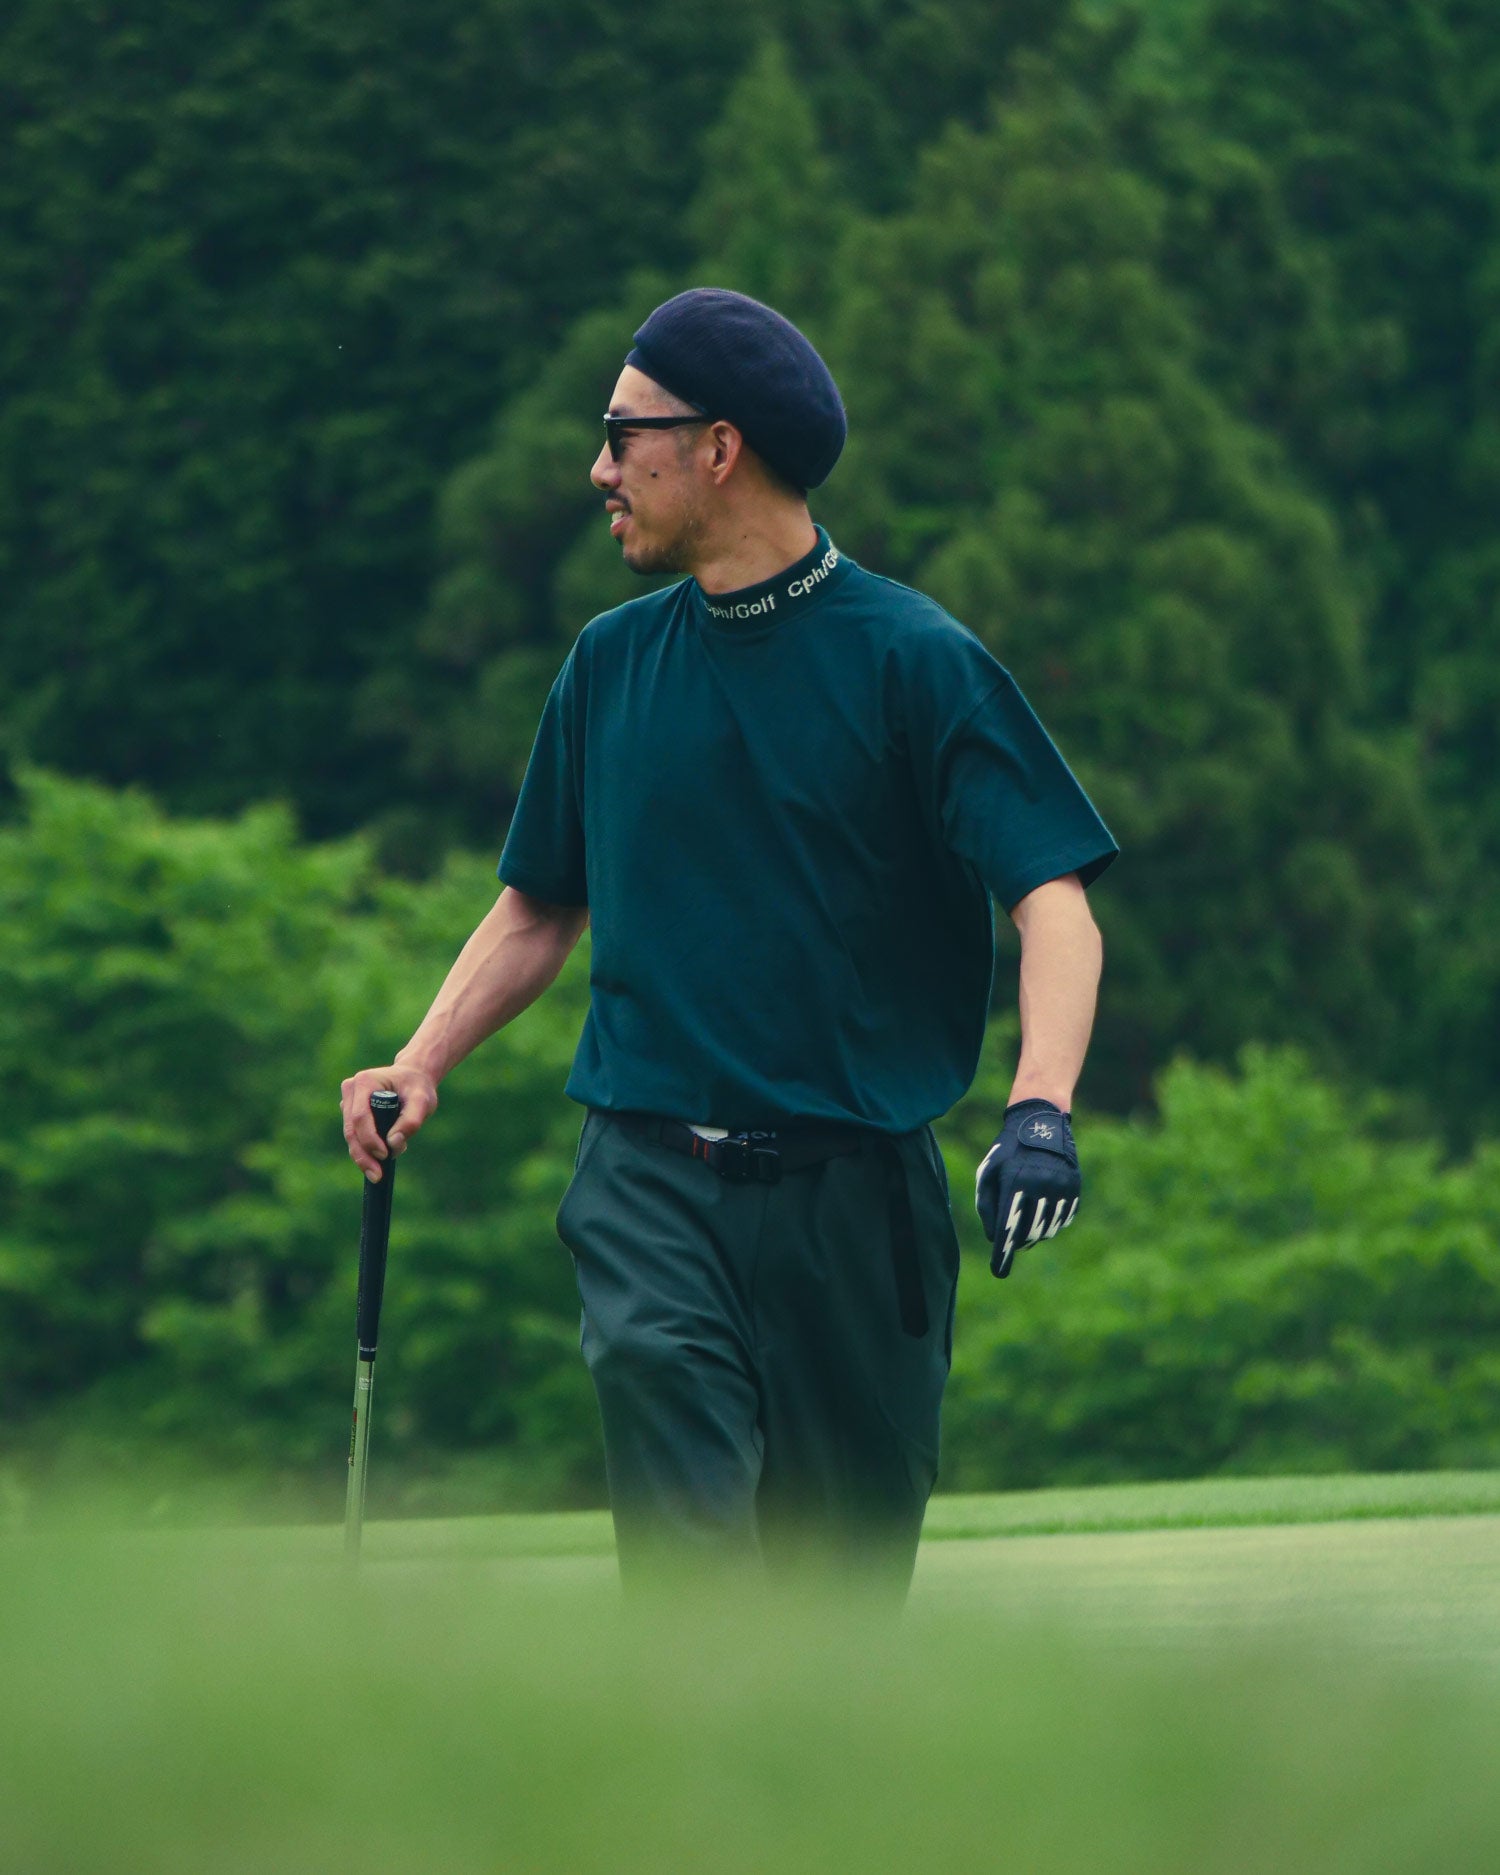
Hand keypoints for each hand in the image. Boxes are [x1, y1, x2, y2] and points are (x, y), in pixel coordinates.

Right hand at [339, 1065, 438, 1180]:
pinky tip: (382, 1155)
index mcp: (365, 1082)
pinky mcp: (349, 1112)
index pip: (360, 1117)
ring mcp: (347, 1101)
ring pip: (351, 1136)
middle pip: (351, 1130)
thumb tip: (393, 1144)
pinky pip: (354, 1136)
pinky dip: (366, 1149)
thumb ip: (411, 1121)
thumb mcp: (423, 1101)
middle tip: (378, 1176)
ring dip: (365, 1154)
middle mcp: (351, 1090)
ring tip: (386, 1165)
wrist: (413, 1078)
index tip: (384, 1155)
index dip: (369, 1139)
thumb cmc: (417, 1088)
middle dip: (364, 1155)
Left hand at [976, 1099, 1079, 1277]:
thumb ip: (987, 1205)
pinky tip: (1041, 1212)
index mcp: (1015, 1182)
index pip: (1008, 1227)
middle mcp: (1040, 1186)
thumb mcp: (989, 1172)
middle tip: (1010, 1241)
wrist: (1041, 1123)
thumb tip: (994, 1239)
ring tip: (1024, 1225)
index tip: (998, 1271)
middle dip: (1016, 1242)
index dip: (1003, 1253)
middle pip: (1028, 1233)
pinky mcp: (1074, 1189)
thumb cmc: (1008, 1152)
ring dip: (1033, 1235)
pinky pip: (1061, 1220)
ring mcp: (1060, 1188)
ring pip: (1046, 1230)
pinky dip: (1050, 1224)